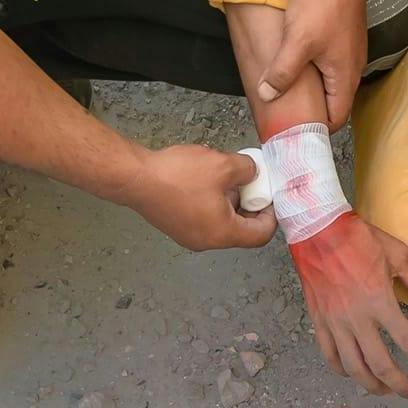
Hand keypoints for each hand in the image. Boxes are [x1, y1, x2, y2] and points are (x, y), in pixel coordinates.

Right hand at [125, 144, 273, 250]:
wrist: (136, 178)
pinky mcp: (175, 227)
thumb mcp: (224, 165)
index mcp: (222, 234)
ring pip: (221, 223)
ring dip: (229, 202)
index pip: (260, 235)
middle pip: (240, 231)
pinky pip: (203, 219)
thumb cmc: (179, 176)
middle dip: (249, 205)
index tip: (270, 196)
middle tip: (250, 183)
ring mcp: (188, 236)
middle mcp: (206, 242)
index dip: (271, 215)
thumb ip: (247, 170)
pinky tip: (205, 180)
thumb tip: (251, 173)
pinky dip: (212, 203)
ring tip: (226, 177)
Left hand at [255, 0, 367, 131]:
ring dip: (314, 87)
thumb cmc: (321, 6)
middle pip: (335, 100)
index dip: (316, 129)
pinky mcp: (344, 33)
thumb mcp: (297, 42)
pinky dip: (316, 69)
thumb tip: (266, 95)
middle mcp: (354, 66)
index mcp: (346, 75)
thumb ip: (282, 73)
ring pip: (332, 80)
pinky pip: (331, 62)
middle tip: (286, 114)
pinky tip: (297, 62)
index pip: (336, 118)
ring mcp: (351, 48)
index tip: (293, 132)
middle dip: (313, 110)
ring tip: (288, 91)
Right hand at [290, 211, 407, 399]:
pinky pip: (330, 356)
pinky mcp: (319, 321)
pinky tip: (355, 373)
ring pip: (354, 368)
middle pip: (381, 366)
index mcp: (380, 302)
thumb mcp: (398, 254)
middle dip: (401, 386)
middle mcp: (357, 319)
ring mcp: (335, 322)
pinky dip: (344, 371)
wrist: (318, 229)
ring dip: (373, 386)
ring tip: (387, 390)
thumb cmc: (360, 238)